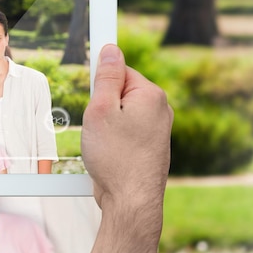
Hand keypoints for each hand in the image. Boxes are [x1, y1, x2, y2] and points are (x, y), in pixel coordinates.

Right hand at [81, 44, 171, 208]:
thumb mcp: (100, 110)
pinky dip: (113, 138)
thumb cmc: (116, 158)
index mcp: (150, 95)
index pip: (120, 70)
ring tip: (102, 143)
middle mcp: (159, 110)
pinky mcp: (149, 146)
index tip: (92, 96)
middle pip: (120, 92)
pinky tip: (109, 154)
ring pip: (121, 114)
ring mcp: (156, 130)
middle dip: (102, 105)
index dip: (100, 82)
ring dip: (106, 124)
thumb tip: (111, 50)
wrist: (131, 202)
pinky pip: (126, 131)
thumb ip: (106, 77)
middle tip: (96, 124)